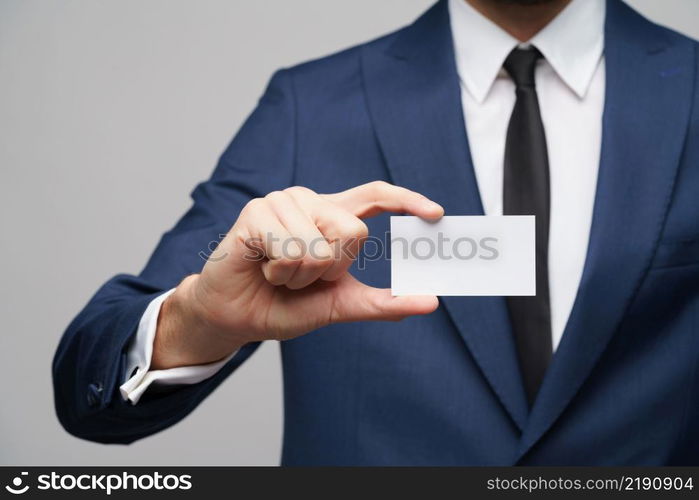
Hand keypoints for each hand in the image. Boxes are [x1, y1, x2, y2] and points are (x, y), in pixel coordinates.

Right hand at [152, 181, 442, 368]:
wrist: (238, 317)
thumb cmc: (285, 304)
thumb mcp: (341, 305)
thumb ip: (383, 302)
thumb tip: (431, 302)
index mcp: (333, 216)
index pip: (375, 195)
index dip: (406, 200)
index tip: (436, 214)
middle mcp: (310, 201)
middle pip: (354, 231)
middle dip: (331, 270)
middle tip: (302, 277)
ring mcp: (282, 202)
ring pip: (319, 245)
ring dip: (299, 275)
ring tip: (278, 273)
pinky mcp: (257, 211)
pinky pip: (290, 246)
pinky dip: (279, 271)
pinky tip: (262, 267)